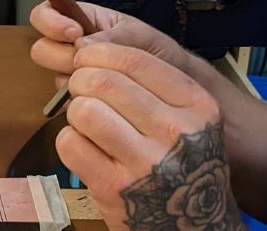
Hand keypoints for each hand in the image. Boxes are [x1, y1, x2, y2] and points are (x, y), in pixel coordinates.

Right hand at [29, 1, 190, 90]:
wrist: (178, 92)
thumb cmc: (161, 56)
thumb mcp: (143, 39)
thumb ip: (114, 38)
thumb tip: (81, 44)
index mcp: (83, 21)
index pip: (46, 13)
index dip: (50, 21)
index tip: (72, 32)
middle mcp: (72, 48)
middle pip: (42, 49)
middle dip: (61, 55)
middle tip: (86, 61)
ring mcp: (74, 76)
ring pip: (54, 76)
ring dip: (75, 79)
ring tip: (108, 81)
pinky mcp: (80, 101)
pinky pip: (68, 101)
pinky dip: (83, 100)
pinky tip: (107, 101)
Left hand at [58, 42, 242, 230]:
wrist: (197, 227)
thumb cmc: (186, 163)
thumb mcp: (193, 118)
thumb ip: (155, 84)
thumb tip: (93, 52)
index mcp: (197, 106)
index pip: (133, 59)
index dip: (98, 52)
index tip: (87, 58)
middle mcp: (175, 133)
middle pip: (102, 80)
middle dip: (80, 79)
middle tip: (80, 89)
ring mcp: (145, 164)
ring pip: (83, 109)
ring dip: (75, 111)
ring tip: (86, 121)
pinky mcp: (114, 189)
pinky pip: (69, 142)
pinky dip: (69, 141)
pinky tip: (86, 148)